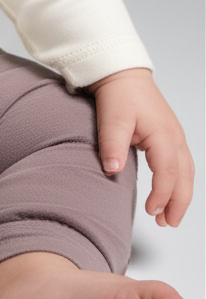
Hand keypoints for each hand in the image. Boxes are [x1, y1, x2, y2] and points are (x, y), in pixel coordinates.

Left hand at [85, 68, 194, 226]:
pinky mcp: (169, 136)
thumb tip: (112, 170)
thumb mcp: (112, 118)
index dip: (162, 195)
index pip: (168, 172)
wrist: (122, 74)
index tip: (152, 212)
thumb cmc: (119, 94)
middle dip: (179, 203)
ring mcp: (175, 136)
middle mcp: (174, 137)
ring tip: (169, 217)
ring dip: (181, 196)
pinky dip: (179, 182)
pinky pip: (181, 165)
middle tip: (168, 223)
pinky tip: (169, 193)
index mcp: (163, 134)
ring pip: (186, 173)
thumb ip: (112, 145)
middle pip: (185, 177)